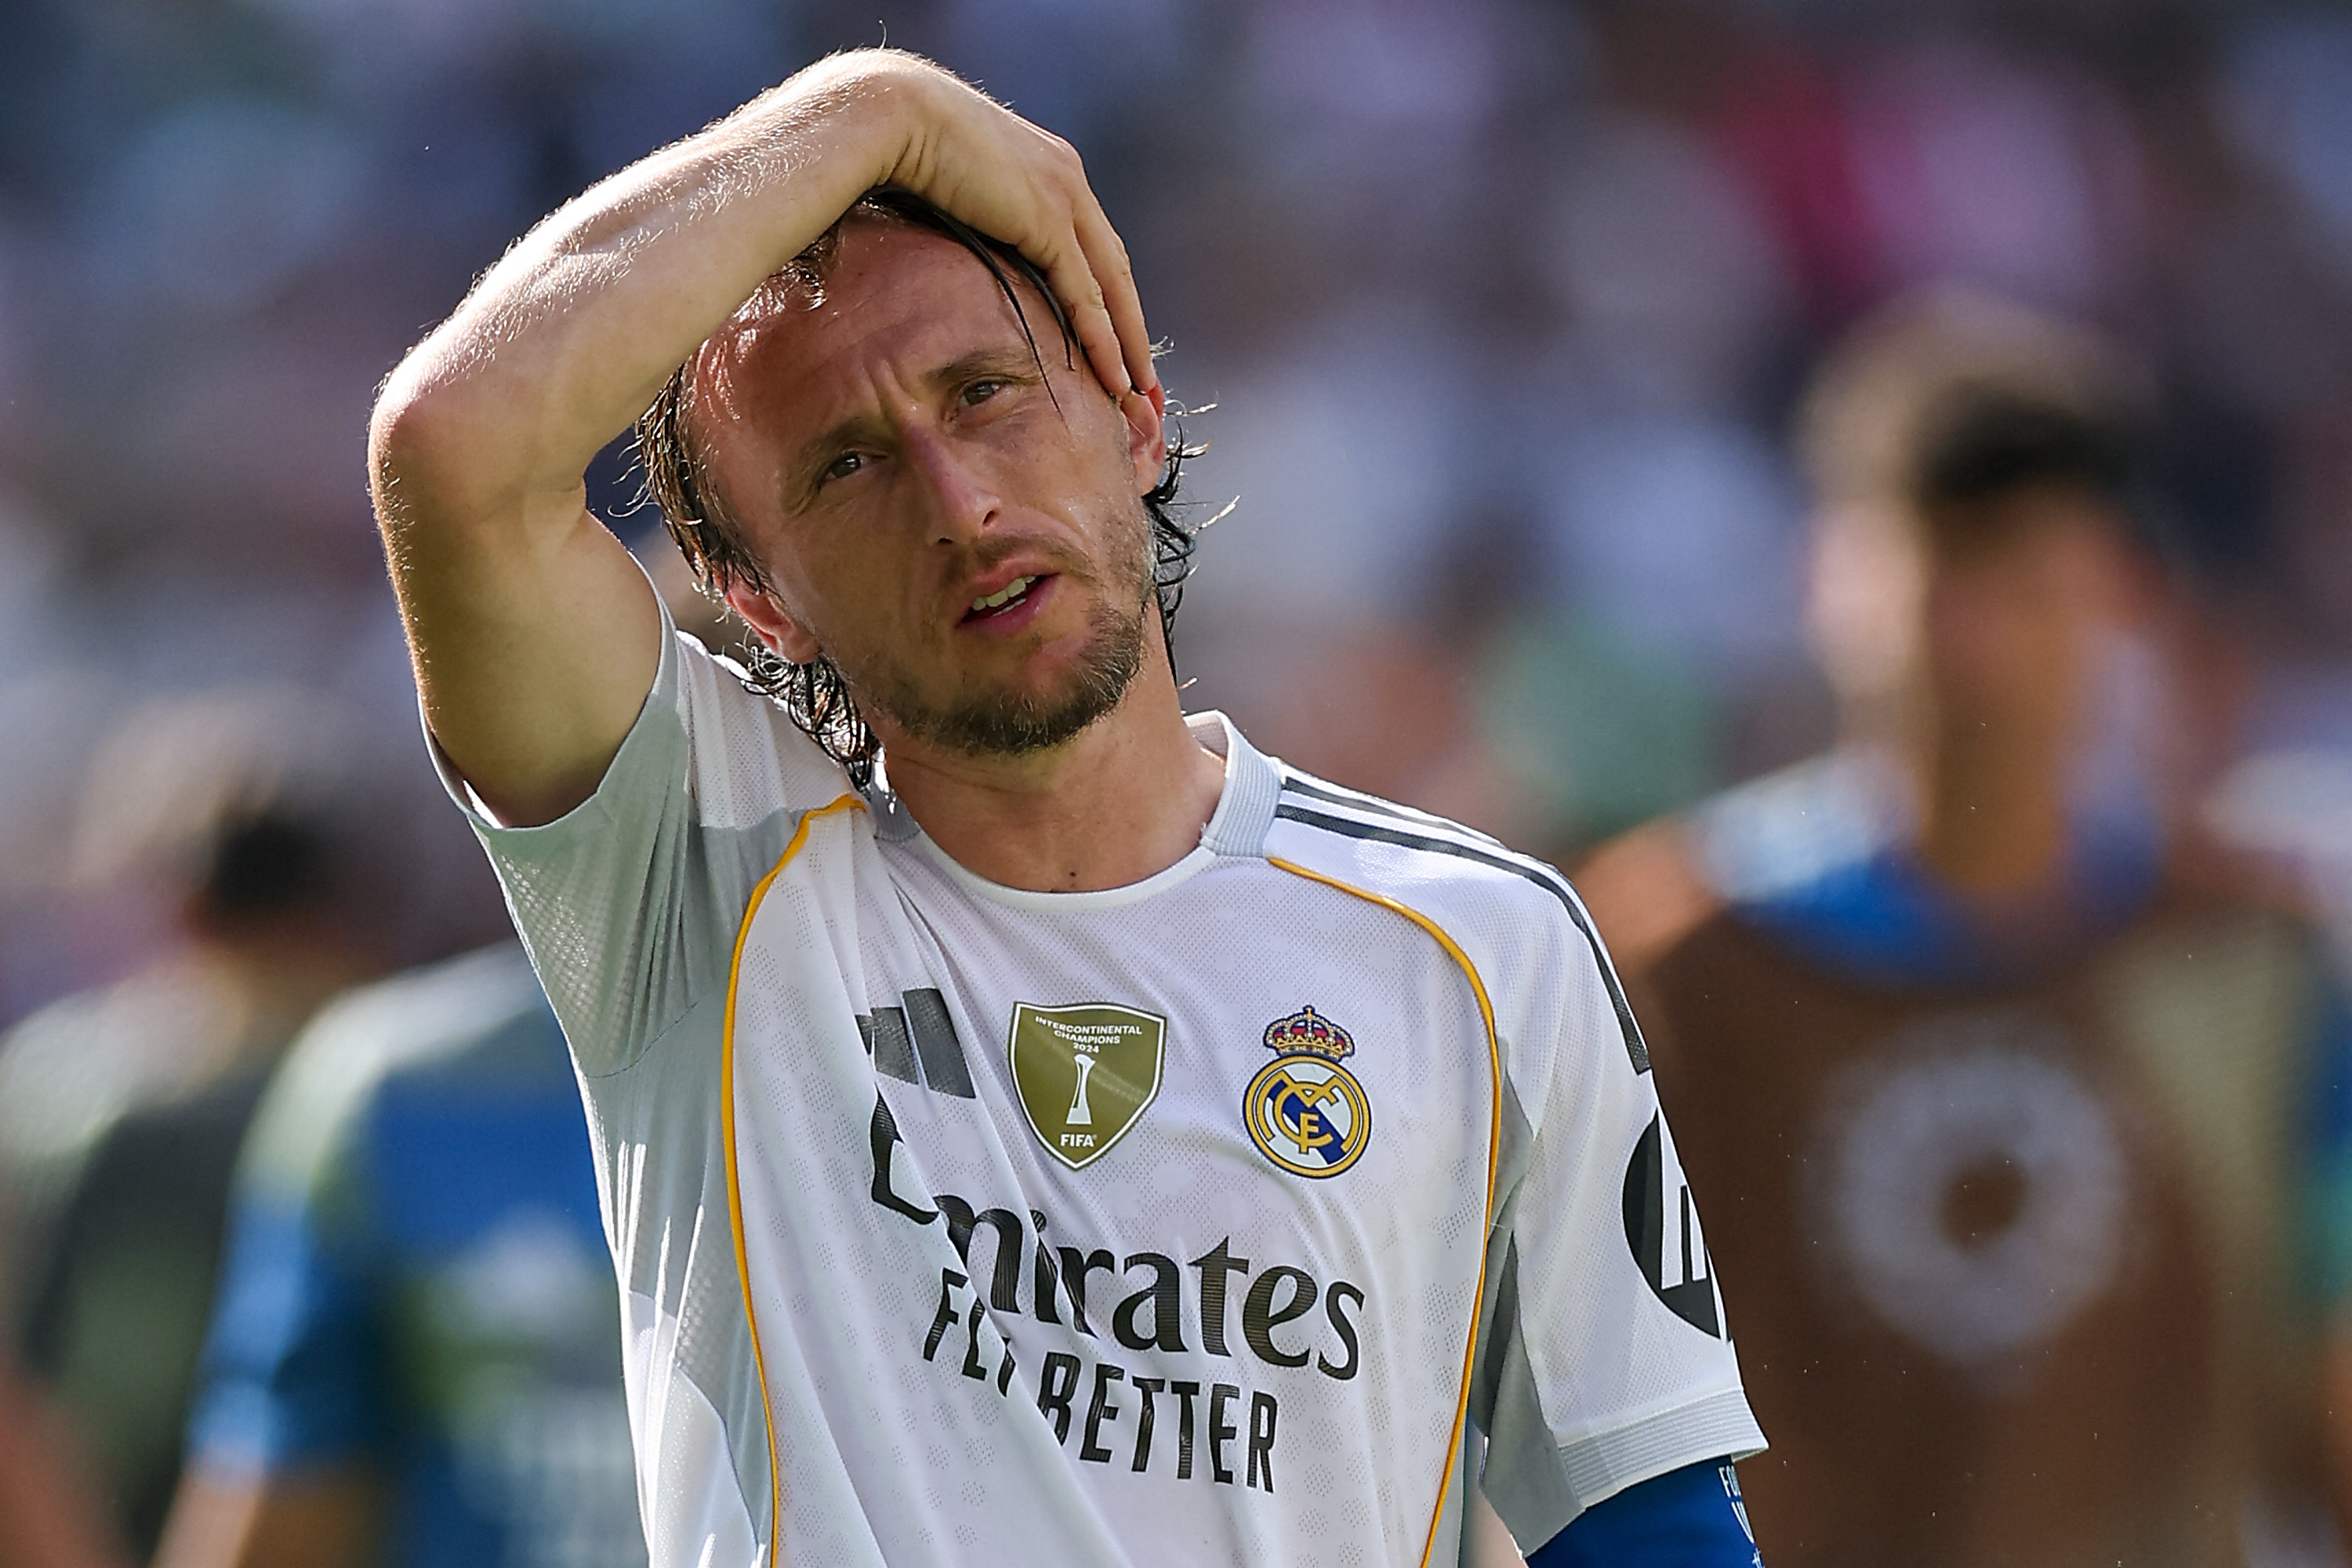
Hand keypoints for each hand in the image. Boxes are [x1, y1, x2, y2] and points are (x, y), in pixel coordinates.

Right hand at [840, 52, 1158, 401]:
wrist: (894, 114)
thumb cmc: (901, 144)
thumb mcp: (954, 185)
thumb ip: (975, 215)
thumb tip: (957, 245)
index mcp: (1051, 169)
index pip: (1092, 246)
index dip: (1110, 299)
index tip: (1118, 342)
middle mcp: (1069, 180)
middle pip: (1114, 270)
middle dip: (1133, 329)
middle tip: (1145, 381)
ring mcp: (1064, 198)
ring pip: (1112, 288)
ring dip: (1129, 345)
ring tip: (1140, 393)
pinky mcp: (1049, 220)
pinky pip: (1086, 295)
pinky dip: (1103, 340)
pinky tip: (1115, 377)